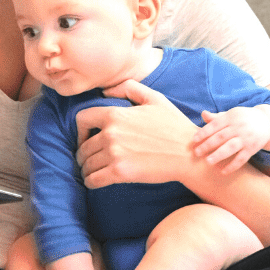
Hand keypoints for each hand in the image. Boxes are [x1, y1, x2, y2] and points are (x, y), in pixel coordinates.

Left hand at [75, 79, 199, 188]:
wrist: (189, 154)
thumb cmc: (174, 126)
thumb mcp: (155, 99)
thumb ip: (129, 88)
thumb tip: (105, 91)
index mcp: (115, 115)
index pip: (81, 119)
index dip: (79, 130)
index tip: (86, 138)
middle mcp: (111, 133)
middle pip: (83, 146)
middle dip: (84, 154)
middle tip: (90, 160)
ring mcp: (114, 153)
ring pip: (87, 164)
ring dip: (87, 169)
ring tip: (93, 171)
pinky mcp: (120, 172)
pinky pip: (93, 179)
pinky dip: (91, 181)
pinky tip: (95, 181)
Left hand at [193, 107, 269, 173]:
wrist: (266, 122)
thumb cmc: (241, 119)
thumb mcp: (230, 115)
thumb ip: (216, 117)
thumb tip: (203, 114)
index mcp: (231, 117)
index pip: (215, 125)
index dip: (204, 132)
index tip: (194, 140)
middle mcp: (239, 127)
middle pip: (221, 137)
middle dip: (208, 145)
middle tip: (196, 153)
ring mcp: (246, 139)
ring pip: (231, 147)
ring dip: (219, 155)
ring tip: (207, 162)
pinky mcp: (252, 149)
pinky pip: (242, 158)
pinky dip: (232, 166)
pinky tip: (222, 172)